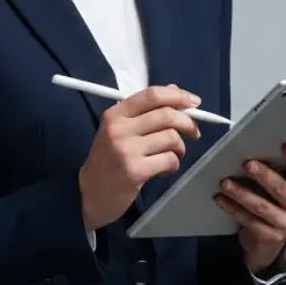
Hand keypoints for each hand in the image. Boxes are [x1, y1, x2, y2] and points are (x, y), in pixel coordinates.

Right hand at [79, 83, 200, 230]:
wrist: (91, 193)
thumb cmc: (109, 159)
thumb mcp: (120, 130)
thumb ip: (145, 110)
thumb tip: (176, 90)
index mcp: (115, 114)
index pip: (151, 95)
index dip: (177, 96)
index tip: (194, 102)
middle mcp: (119, 128)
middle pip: (166, 115)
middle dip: (188, 123)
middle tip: (194, 133)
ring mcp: (126, 150)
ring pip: (171, 138)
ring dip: (180, 148)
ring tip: (173, 155)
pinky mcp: (135, 171)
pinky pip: (169, 160)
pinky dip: (173, 164)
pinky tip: (164, 170)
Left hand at [213, 141, 285, 273]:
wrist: (268, 240)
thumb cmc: (273, 202)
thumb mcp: (281, 186)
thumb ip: (276, 170)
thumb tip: (253, 146)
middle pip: (281, 189)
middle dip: (264, 175)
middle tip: (246, 164)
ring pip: (262, 207)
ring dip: (242, 193)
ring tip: (224, 183)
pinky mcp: (272, 238)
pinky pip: (250, 221)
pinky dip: (233, 208)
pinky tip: (220, 199)